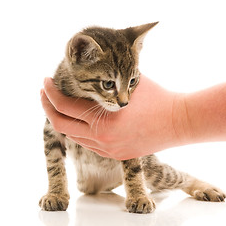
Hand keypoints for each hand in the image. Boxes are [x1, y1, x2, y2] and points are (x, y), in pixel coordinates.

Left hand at [41, 75, 182, 159]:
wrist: (179, 123)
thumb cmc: (156, 97)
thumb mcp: (128, 81)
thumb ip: (106, 78)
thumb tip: (85, 70)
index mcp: (103, 119)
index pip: (64, 106)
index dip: (50, 93)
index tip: (45, 82)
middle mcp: (101, 138)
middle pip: (61, 124)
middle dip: (49, 107)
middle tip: (46, 93)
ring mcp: (108, 150)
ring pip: (73, 136)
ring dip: (64, 119)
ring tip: (62, 104)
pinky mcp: (115, 155)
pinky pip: (88, 143)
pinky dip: (80, 130)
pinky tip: (81, 119)